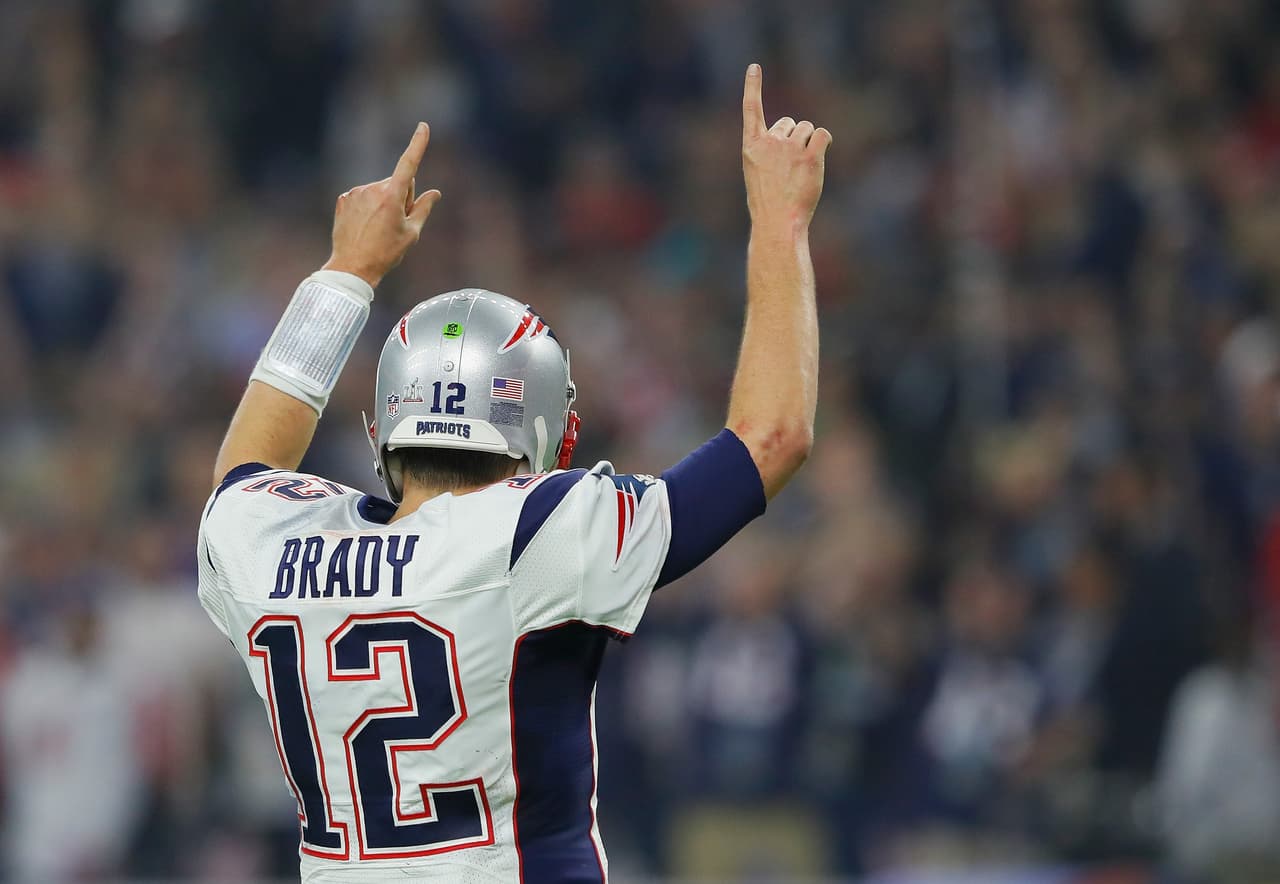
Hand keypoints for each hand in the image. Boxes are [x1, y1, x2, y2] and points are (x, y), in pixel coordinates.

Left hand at [322, 122, 441, 286]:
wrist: (352, 267)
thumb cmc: (385, 253)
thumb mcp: (411, 233)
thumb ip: (423, 208)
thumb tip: (435, 192)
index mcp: (392, 196)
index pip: (409, 164)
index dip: (417, 144)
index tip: (423, 126)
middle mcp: (373, 189)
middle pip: (397, 184)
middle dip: (401, 197)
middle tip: (396, 224)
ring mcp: (356, 192)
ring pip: (379, 191)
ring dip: (383, 203)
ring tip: (378, 229)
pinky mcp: (344, 199)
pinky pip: (362, 197)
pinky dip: (367, 208)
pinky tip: (364, 227)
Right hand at [741, 64, 831, 231]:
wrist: (777, 222)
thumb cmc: (769, 203)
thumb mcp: (758, 174)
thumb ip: (770, 151)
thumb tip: (796, 135)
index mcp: (752, 146)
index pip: (751, 110)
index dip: (753, 87)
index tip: (754, 67)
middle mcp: (769, 142)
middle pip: (791, 123)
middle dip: (795, 138)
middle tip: (790, 168)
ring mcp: (789, 148)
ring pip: (808, 129)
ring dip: (809, 144)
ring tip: (800, 170)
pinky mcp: (809, 156)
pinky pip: (823, 135)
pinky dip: (823, 143)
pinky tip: (815, 162)